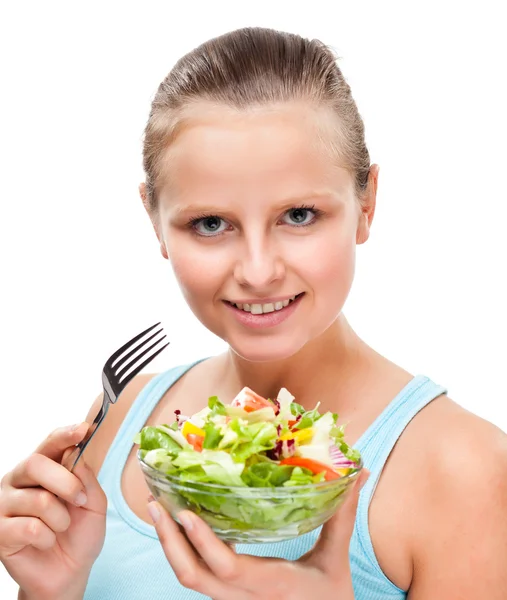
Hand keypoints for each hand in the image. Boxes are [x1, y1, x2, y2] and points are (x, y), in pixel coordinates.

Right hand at [0, 423, 106, 599]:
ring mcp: (5, 505)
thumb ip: (87, 479)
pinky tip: (45, 541)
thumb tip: (76, 455)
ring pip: (37, 499)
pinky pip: (29, 528)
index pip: (50, 443)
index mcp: (43, 469)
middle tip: (80, 500)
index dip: (65, 435)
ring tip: (61, 528)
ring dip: (60, 518)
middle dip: (65, 482)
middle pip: (35, 464)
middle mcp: (19, 481)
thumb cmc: (79, 534)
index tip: (83, 429)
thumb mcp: (94, 504)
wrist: (69, 573)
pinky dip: (47, 537)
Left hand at [149, 468, 369, 599]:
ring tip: (161, 509)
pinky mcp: (229, 599)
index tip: (186, 514)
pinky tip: (183, 527)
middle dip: (169, 541)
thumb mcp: (336, 561)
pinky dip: (184, 552)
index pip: (227, 569)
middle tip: (157, 502)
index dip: (203, 544)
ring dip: (170, 546)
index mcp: (270, 585)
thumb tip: (356, 473)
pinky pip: (199, 577)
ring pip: (189, 580)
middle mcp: (243, 598)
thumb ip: (341, 517)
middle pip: (192, 577)